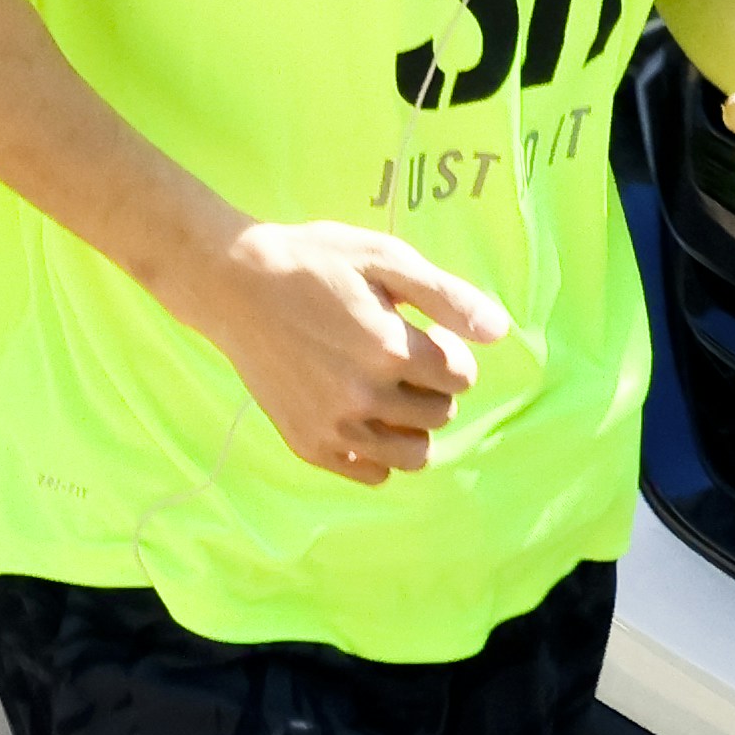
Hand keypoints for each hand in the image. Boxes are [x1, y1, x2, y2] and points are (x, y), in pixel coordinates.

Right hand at [176, 221, 510, 484]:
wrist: (233, 284)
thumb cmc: (313, 263)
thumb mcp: (384, 260)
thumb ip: (446, 296)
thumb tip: (500, 333)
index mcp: (390, 349)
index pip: (461, 378)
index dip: (448, 354)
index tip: (422, 334)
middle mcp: (364, 397)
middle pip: (440, 414)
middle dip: (433, 388)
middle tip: (400, 359)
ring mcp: (333, 427)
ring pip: (413, 456)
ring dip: (414, 427)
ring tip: (390, 395)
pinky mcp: (307, 444)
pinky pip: (370, 474)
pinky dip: (379, 455)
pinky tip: (364, 419)